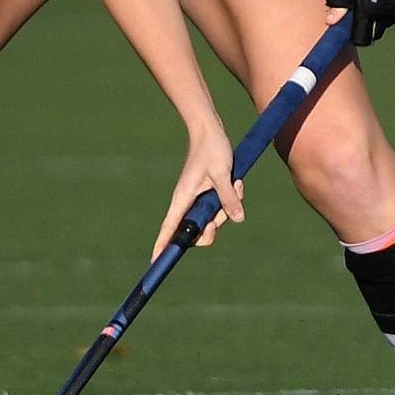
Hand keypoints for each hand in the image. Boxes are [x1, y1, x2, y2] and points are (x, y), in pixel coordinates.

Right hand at [150, 120, 241, 260]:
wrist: (211, 131)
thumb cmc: (212, 149)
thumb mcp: (222, 174)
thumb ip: (228, 198)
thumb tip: (238, 219)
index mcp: (183, 198)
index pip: (169, 228)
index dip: (162, 246)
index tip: (155, 263)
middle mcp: (187, 202)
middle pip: (196, 232)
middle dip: (214, 227)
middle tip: (226, 212)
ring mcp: (197, 199)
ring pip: (212, 220)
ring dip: (227, 208)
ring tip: (236, 184)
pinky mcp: (206, 194)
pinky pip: (219, 207)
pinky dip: (230, 199)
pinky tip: (236, 181)